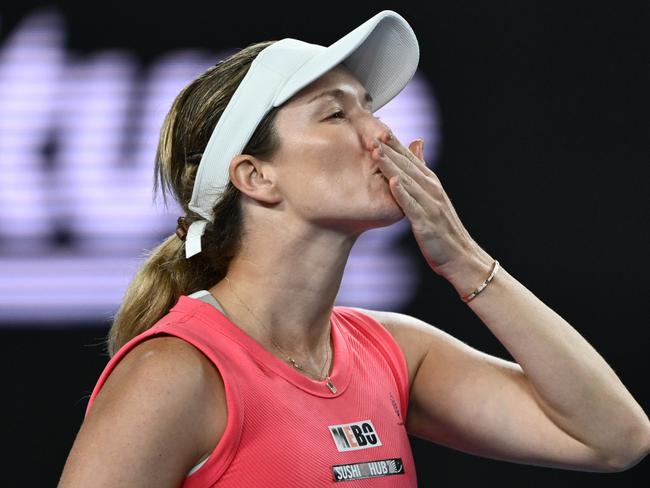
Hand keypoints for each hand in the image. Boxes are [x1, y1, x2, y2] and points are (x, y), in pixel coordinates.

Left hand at [370, 129, 483, 276]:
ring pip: (407, 182)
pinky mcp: (426, 223)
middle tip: (371, 133)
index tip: (377, 128)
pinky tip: (392, 182)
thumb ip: (422, 171)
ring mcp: (429, 205)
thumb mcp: (433, 196)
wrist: (460, 256)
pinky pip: (412, 206)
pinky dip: (403, 194)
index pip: (410, 159)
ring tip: (375, 152)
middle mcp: (432, 190)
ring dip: (391, 167)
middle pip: (407, 166)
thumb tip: (417, 143)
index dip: (394, 144)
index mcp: (431, 183)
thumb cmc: (443, 228)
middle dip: (389, 150)